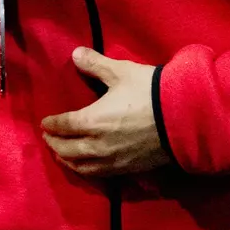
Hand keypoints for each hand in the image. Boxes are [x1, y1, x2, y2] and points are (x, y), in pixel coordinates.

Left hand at [41, 49, 167, 177]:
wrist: (184, 119)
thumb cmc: (150, 92)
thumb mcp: (121, 72)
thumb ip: (95, 64)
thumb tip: (75, 54)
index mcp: (92, 121)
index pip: (64, 126)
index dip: (52, 124)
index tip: (45, 122)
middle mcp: (99, 145)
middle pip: (68, 150)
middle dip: (55, 145)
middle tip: (48, 139)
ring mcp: (114, 161)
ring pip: (82, 167)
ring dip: (68, 161)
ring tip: (62, 155)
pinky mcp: (129, 170)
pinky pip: (100, 175)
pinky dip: (87, 171)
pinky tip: (88, 167)